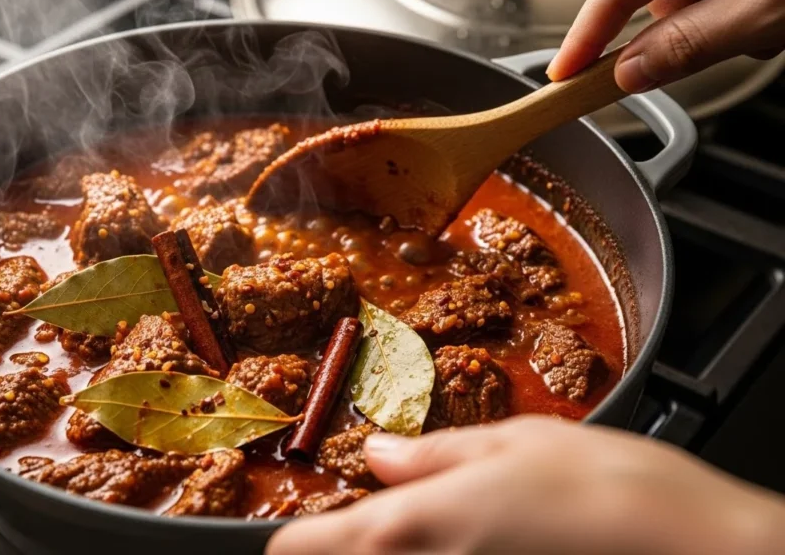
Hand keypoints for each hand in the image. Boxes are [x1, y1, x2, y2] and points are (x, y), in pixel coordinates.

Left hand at [266, 416, 784, 554]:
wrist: (696, 552)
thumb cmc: (610, 486)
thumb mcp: (513, 442)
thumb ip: (434, 454)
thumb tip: (378, 453)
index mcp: (415, 522)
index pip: (306, 550)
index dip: (295, 542)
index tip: (290, 535)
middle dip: (350, 548)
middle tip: (376, 521)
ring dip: (397, 554)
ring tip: (439, 531)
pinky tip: (481, 545)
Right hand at [547, 0, 784, 92]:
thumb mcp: (765, 8)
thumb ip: (693, 43)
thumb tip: (633, 72)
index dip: (584, 37)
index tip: (561, 74)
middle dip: (686, 26)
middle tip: (739, 36)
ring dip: (721, 16)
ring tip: (769, 18)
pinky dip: (737, 1)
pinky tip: (772, 2)